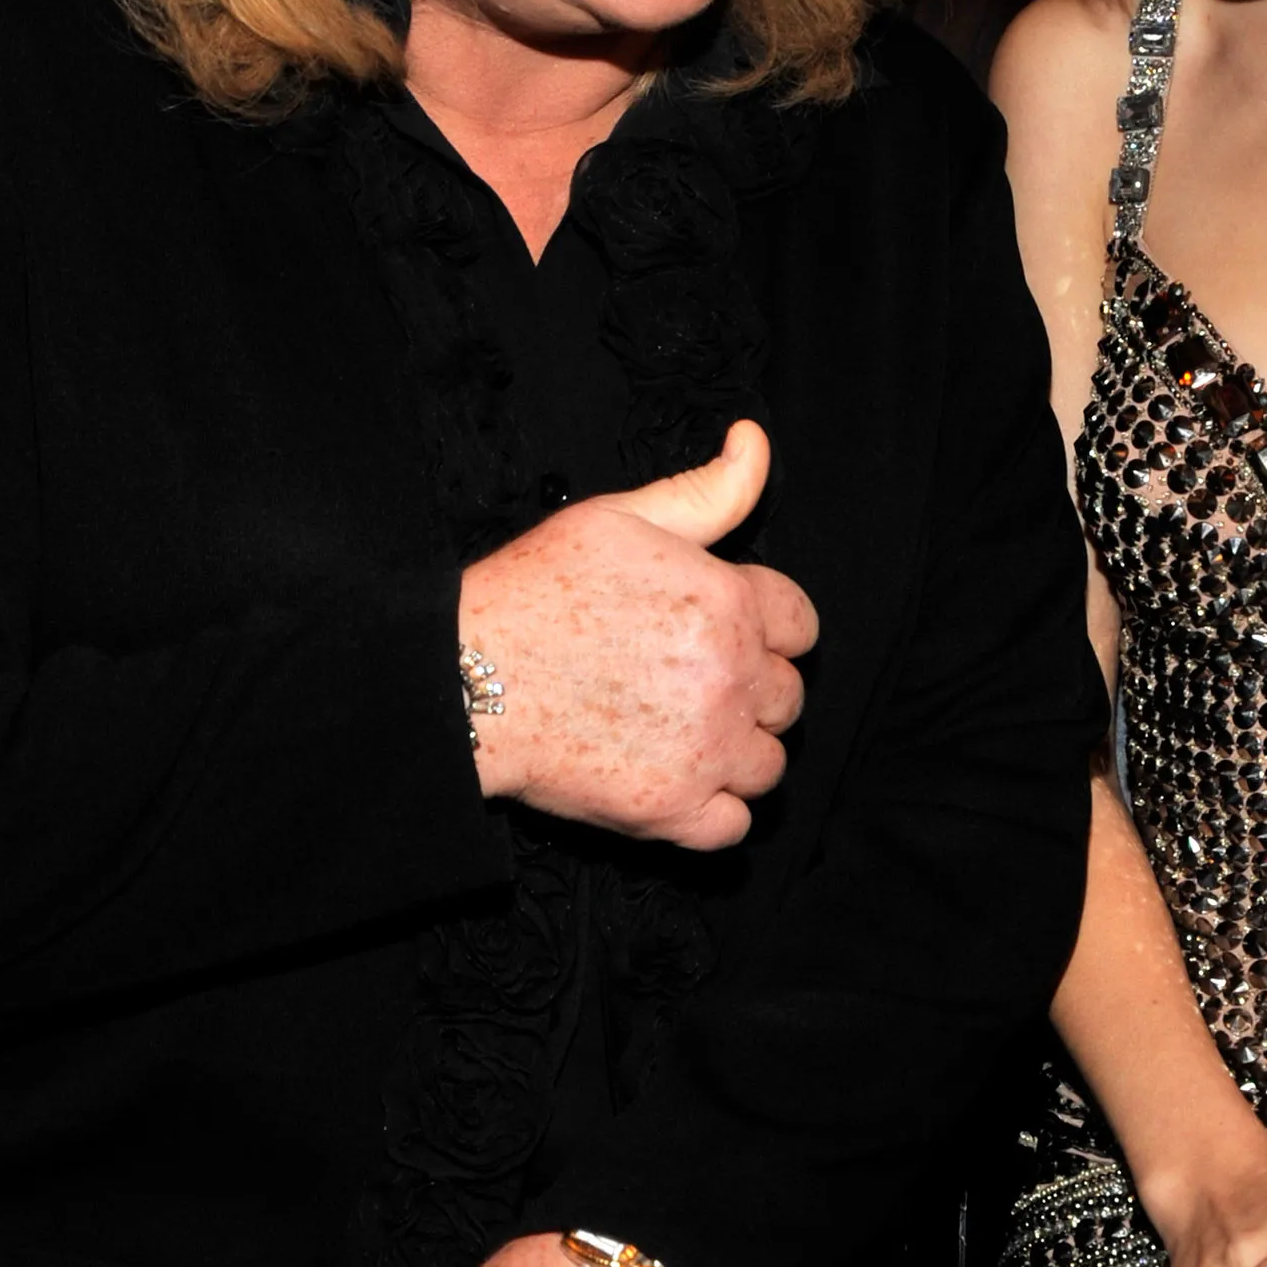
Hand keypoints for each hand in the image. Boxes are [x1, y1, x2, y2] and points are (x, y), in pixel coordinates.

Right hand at [458, 419, 816, 848]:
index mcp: (728, 602)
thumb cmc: (533, 591)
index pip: (801, 626)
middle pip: (788, 698)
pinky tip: (671, 780)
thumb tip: (754, 440)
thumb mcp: (621, 517)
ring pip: (767, 765)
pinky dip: (711, 812)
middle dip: (748, 690)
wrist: (465, 677)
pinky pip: (734, 826)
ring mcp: (705, 749)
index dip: (765, 630)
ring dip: (734, 753)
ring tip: (675, 734)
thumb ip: (707, 491)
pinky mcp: (672, 810)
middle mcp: (730, 676)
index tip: (721, 636)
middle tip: (682, 684)